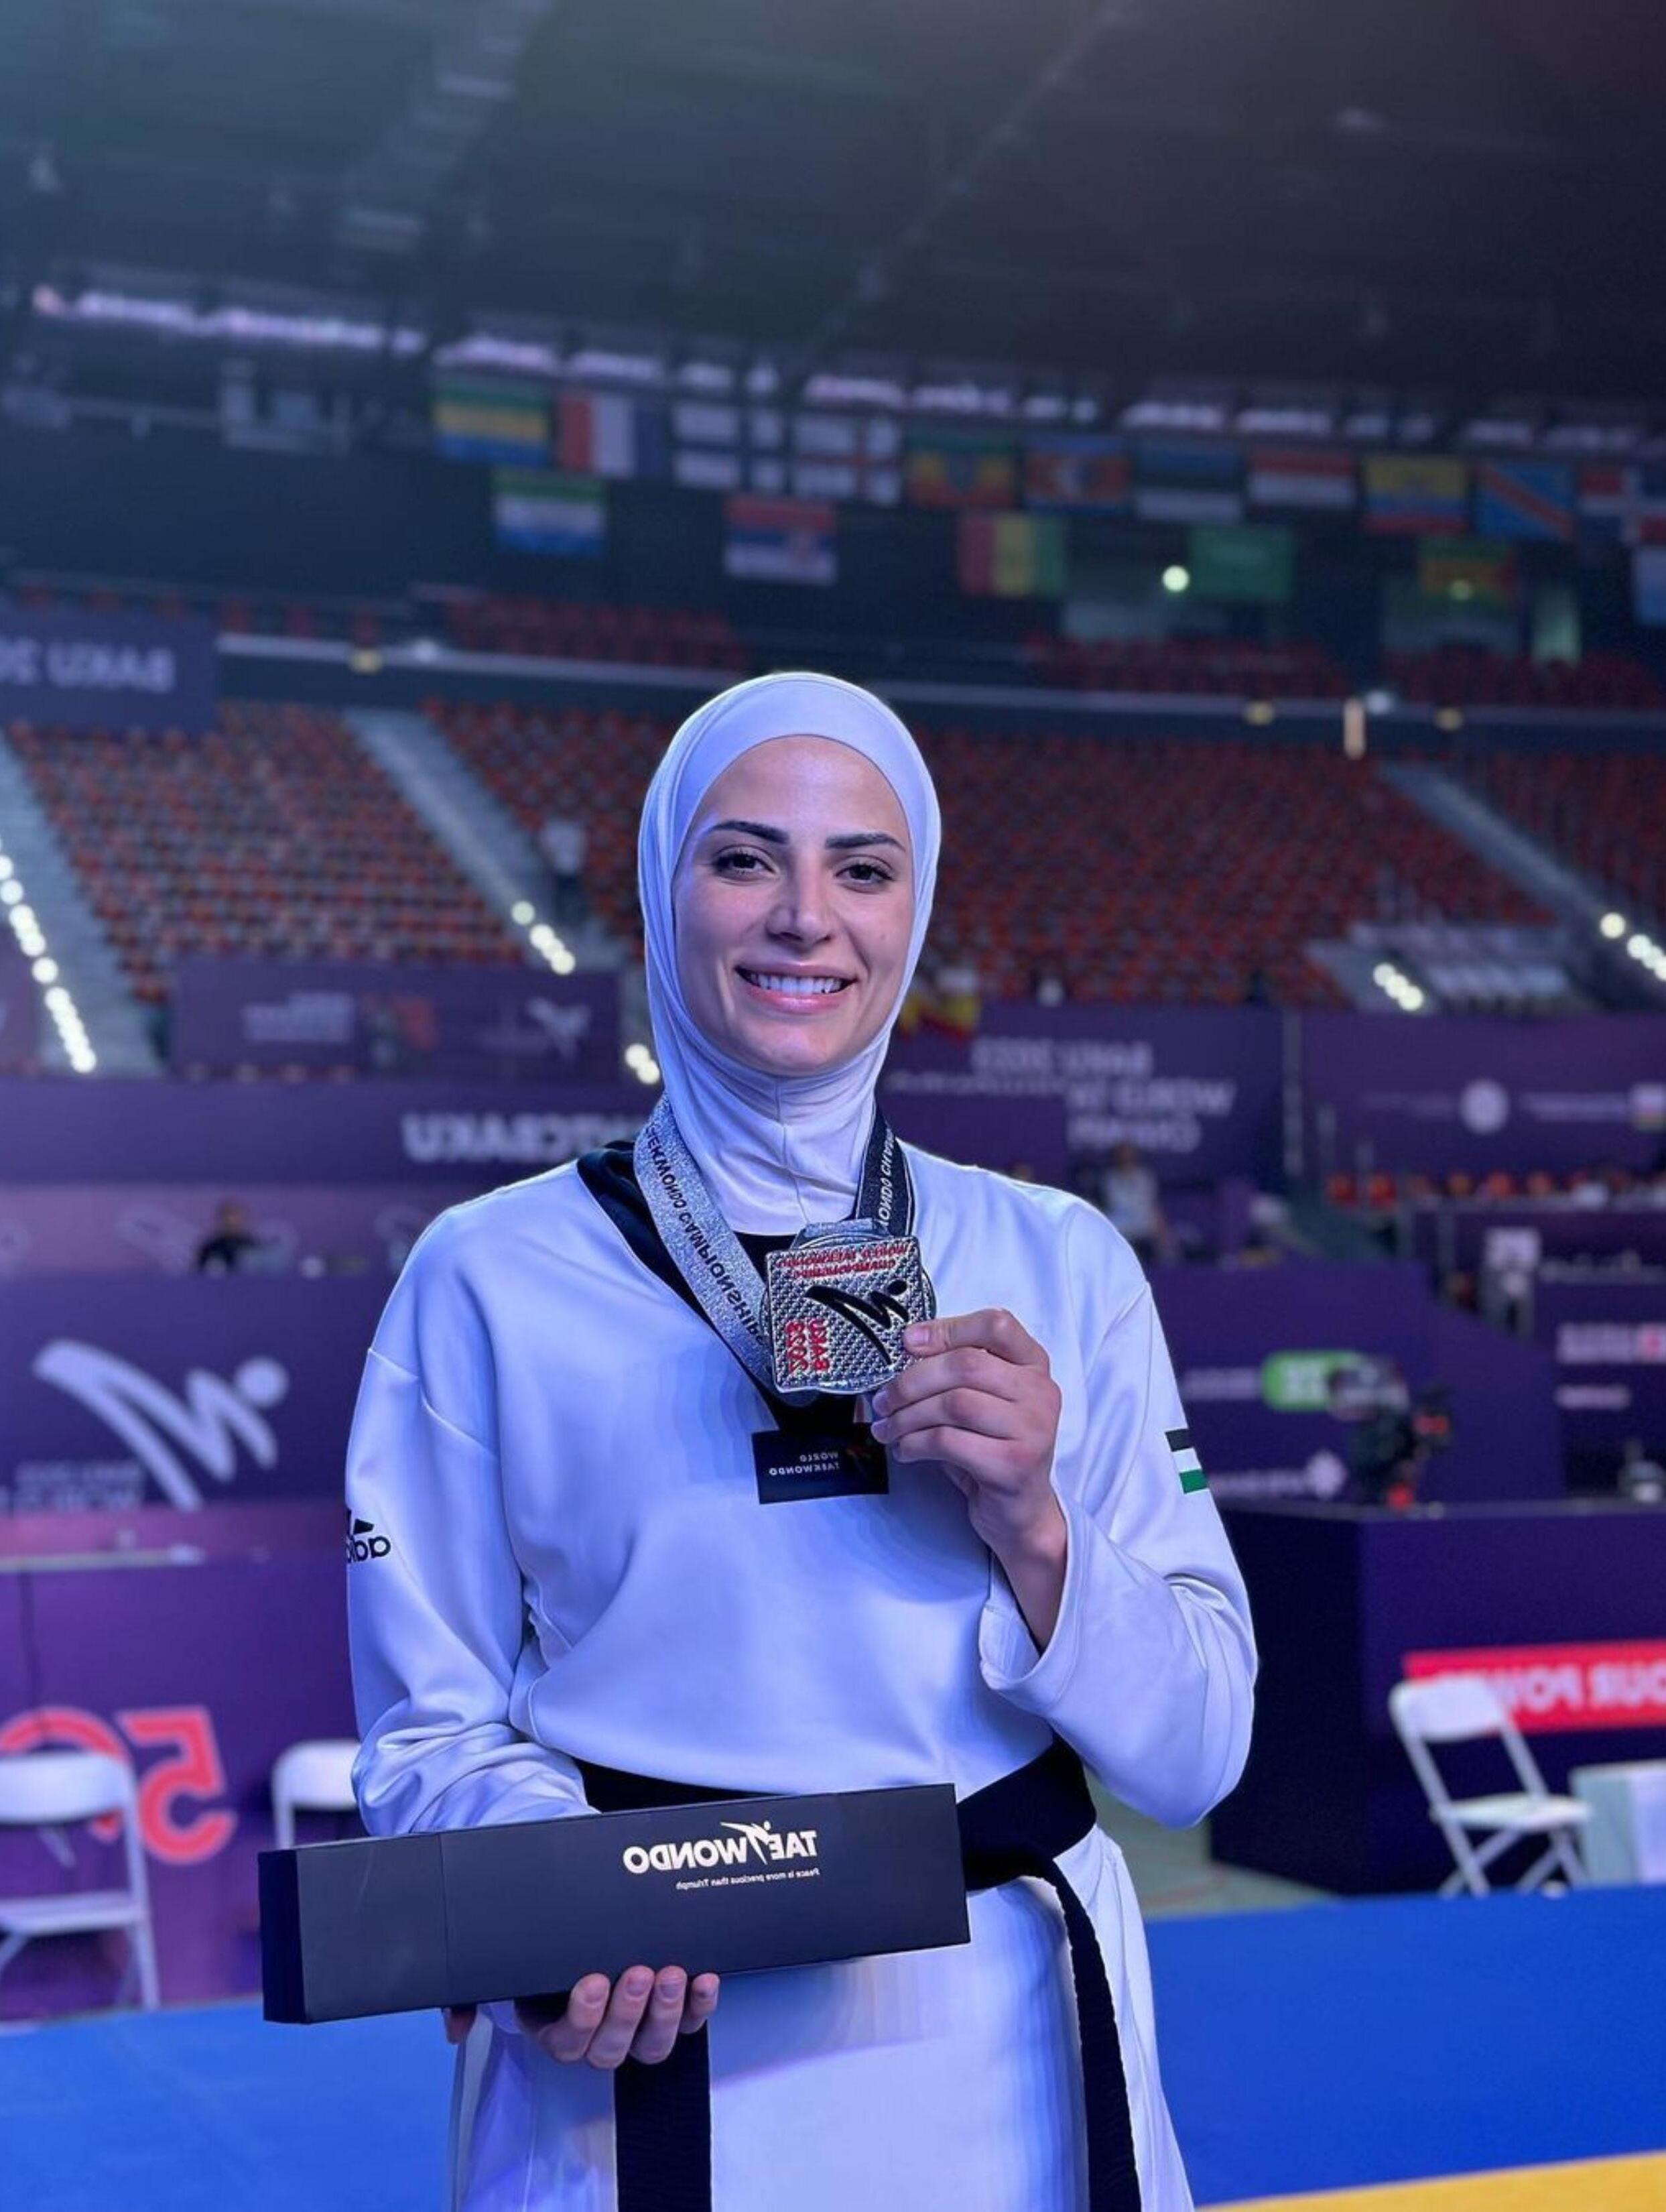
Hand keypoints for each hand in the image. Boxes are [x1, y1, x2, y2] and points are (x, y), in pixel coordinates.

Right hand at [441, 1968, 719, 2068]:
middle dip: (628, 2011)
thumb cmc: (536, 1944)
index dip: (583, 2017)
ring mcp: (635, 2027)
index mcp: (554, 2029)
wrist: (569, 1912)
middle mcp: (596, 2037)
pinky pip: (688, 2022)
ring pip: (651, 2044)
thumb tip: (455, 2028)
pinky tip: (704, 1979)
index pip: (567, 2041)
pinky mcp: (669, 2012)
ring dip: (665, 2012)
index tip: (591, 1980)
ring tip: (671, 1972)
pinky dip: (698, 2005)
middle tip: (638, 1971)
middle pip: (612, 2047)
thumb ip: (469, 1994)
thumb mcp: (497, 1967)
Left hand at [871, 1309, 1063, 1557]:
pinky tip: (905, 1450)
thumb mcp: (981, 1400)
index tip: (908, 1343)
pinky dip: (915, 1443)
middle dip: (912, 1380)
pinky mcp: (1014, 1464)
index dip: (947, 1329)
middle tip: (884, 1400)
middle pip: (966, 1365)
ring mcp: (1032, 1429)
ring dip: (908, 1416)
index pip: (996, 1325)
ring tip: (889, 1428)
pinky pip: (949, 1442)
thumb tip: (905, 1347)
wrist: (1020, 1511)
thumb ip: (956, 1371)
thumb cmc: (991, 1448)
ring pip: (954, 1404)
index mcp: (1033, 1365)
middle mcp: (1040, 1392)